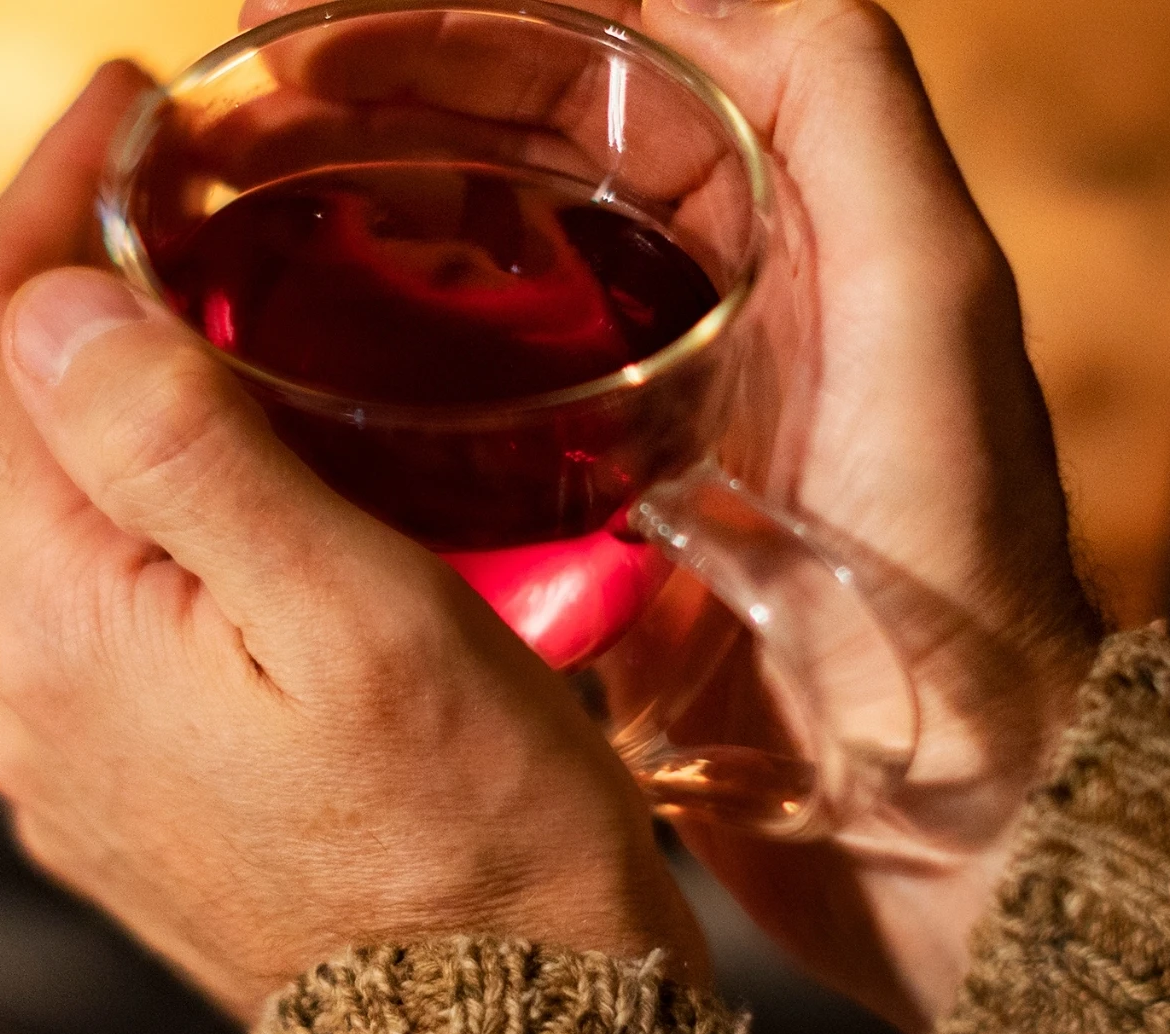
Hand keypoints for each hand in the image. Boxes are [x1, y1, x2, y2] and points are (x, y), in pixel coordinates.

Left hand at [0, 63, 711, 1015]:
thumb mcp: (358, 619)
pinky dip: (164, 504)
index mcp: (58, 629)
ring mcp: (67, 754)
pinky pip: (113, 602)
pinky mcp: (126, 794)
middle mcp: (24, 696)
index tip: (127, 105)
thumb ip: (189, 454)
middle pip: (1, 422)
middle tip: (195, 179)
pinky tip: (268, 476)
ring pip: (60, 511)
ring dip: (130, 391)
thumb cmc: (474, 850)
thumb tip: (51, 308)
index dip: (36, 198)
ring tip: (246, 300)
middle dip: (78, 279)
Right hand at [225, 0, 1113, 1030]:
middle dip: (356, 108)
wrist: (958, 818)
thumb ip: (847, 106)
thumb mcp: (933, 301)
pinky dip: (355, 374)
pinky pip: (443, 421)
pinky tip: (256, 369)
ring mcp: (623, 417)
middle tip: (216, 115)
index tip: (306, 22)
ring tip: (205, 214)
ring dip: (335, 225)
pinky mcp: (573, 534)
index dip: (445, 26)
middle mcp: (693, 302)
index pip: (586, 69)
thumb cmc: (964, 568)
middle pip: (496, 153)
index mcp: (777, 223)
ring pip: (455, 275)